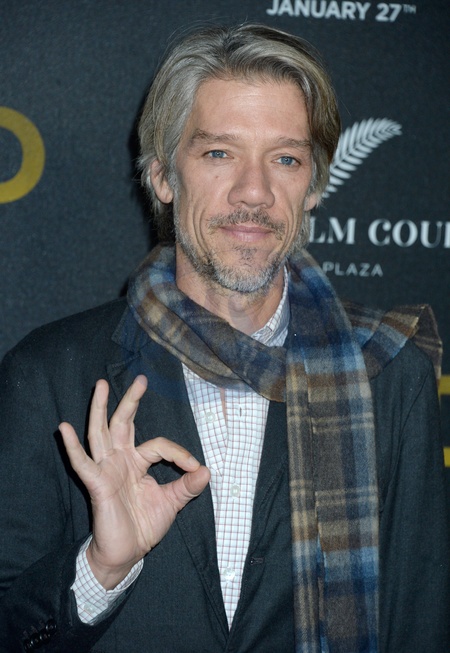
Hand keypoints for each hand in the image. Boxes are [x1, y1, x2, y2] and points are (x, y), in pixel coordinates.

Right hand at [59, 375, 209, 588]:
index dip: (179, 453)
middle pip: (123, 423)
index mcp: (137, 462)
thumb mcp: (172, 502)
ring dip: (99, 409)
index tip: (195, 467)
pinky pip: (82, 464)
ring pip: (100, 433)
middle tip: (141, 378)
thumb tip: (207, 470)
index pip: (159, 445)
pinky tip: (65, 428)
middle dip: (131, 401)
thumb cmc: (144, 526)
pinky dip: (73, 447)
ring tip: (99, 385)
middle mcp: (120, 460)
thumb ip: (187, 485)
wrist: (127, 554)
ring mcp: (106, 470)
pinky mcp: (96, 484)